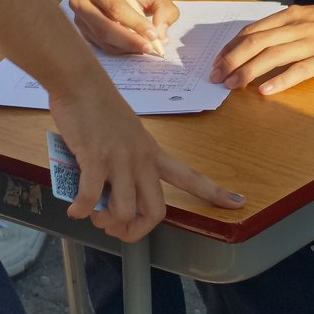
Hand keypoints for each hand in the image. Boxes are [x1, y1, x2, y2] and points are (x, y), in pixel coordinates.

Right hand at [49, 82, 244, 242]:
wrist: (81, 83)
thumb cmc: (98, 108)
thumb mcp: (125, 137)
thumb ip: (123, 164)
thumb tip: (106, 193)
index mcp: (154, 154)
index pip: (191, 177)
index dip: (215, 193)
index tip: (239, 203)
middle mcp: (142, 160)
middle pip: (156, 210)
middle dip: (136, 230)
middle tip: (116, 229)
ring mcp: (120, 159)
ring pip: (124, 210)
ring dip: (106, 221)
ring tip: (93, 215)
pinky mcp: (95, 158)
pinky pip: (90, 197)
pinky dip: (81, 209)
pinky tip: (74, 210)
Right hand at [69, 0, 177, 54]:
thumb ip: (164, 11)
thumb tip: (161, 37)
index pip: (115, 6)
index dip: (134, 23)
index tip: (153, 34)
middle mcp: (81, 0)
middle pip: (104, 26)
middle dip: (129, 40)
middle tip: (150, 47)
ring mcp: (80, 17)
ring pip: (103, 39)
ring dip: (126, 47)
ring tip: (146, 47)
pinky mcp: (84, 31)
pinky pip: (102, 45)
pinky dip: (121, 49)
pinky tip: (135, 46)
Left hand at [210, 0, 313, 94]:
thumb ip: (291, 27)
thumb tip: (266, 41)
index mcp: (292, 16)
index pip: (252, 30)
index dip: (231, 47)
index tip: (217, 61)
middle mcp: (298, 26)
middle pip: (255, 42)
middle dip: (230, 60)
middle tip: (215, 77)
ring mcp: (312, 42)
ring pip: (271, 56)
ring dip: (247, 72)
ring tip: (231, 86)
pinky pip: (298, 70)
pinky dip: (279, 81)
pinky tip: (265, 91)